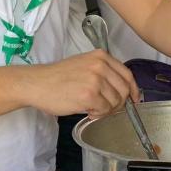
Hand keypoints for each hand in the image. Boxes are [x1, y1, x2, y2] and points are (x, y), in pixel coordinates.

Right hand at [25, 50, 140, 117]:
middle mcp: (100, 66)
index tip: (134, 100)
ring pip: (115, 102)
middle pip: (124, 90)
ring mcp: (95, 80)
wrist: (37, 84)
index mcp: (101, 56)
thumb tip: (122, 91)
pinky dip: (98, 114)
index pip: (127, 74)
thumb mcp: (84, 65)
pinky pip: (104, 110)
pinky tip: (87, 111)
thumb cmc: (57, 77)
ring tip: (91, 108)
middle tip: (105, 108)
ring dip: (105, 110)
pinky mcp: (89, 95)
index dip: (133, 90)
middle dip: (118, 104)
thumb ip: (103, 73)